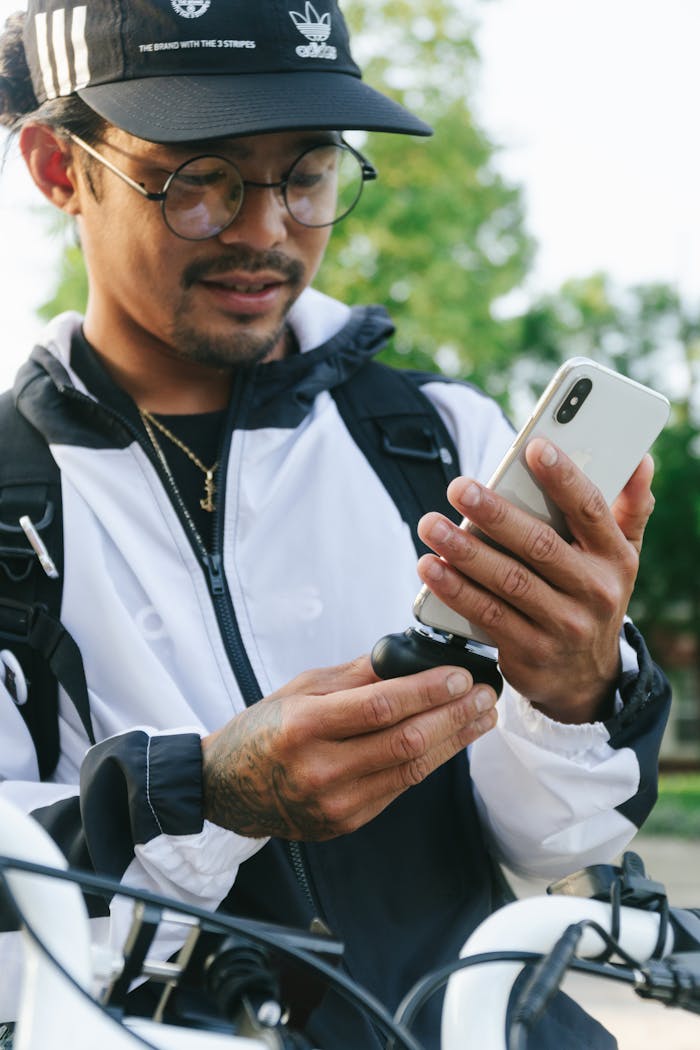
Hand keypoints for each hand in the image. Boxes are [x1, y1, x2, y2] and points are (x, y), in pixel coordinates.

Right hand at [201, 656, 497, 839]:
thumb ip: (357, 675)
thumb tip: (411, 654)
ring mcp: (335, 803)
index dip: (428, 691)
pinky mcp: (346, 822)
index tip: (462, 677)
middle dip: (454, 716)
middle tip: (486, 695)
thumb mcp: (301, 688)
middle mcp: (320, 769)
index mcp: (304, 726)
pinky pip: (399, 788)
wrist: (227, 788)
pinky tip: (450, 742)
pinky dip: (430, 762)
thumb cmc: (264, 728)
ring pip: (411, 770)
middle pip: (405, 742)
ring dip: (454, 742)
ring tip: (482, 718)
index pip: (380, 707)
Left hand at [416, 440, 655, 722]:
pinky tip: (432, 569)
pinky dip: (456, 591)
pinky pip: (488, 615)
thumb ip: (629, 508)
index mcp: (614, 557)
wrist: (588, 678)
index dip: (564, 478)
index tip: (534, 448)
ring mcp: (562, 625)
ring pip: (508, 582)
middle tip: (459, 488)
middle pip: (540, 545)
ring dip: (465, 553)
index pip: (591, 510)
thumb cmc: (593, 595)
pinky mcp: (530, 652)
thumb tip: (641, 460)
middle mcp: (594, 591)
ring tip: (431, 527)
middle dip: (496, 514)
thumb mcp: (621, 557)